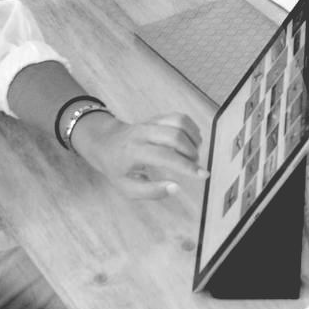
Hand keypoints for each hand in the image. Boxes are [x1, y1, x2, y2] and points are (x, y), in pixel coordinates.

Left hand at [70, 111, 205, 199]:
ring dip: (193, 138)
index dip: (186, 166)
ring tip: (194, 153)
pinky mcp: (157, 117)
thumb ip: (150, 191)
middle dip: (191, 152)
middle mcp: (143, 133)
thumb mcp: (126, 187)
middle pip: (175, 136)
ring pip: (180, 122)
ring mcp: (151, 122)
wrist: (105, 142)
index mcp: (134, 152)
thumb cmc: (117, 168)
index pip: (165, 156)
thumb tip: (175, 188)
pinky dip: (191, 128)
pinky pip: (179, 117)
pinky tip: (191, 141)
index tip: (203, 175)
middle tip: (194, 165)